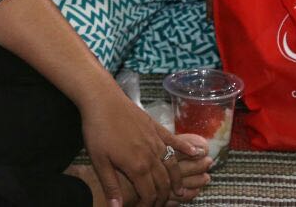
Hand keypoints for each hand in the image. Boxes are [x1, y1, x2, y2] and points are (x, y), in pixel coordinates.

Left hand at [80, 89, 209, 205]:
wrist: (103, 100)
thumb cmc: (98, 131)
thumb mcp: (99, 161)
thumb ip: (111, 186)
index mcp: (137, 167)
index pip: (149, 194)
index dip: (148, 205)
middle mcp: (151, 156)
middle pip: (163, 182)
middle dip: (163, 197)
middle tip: (160, 204)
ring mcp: (156, 140)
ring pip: (171, 165)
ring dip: (177, 179)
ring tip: (179, 190)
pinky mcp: (156, 127)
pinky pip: (174, 141)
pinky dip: (186, 149)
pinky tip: (196, 153)